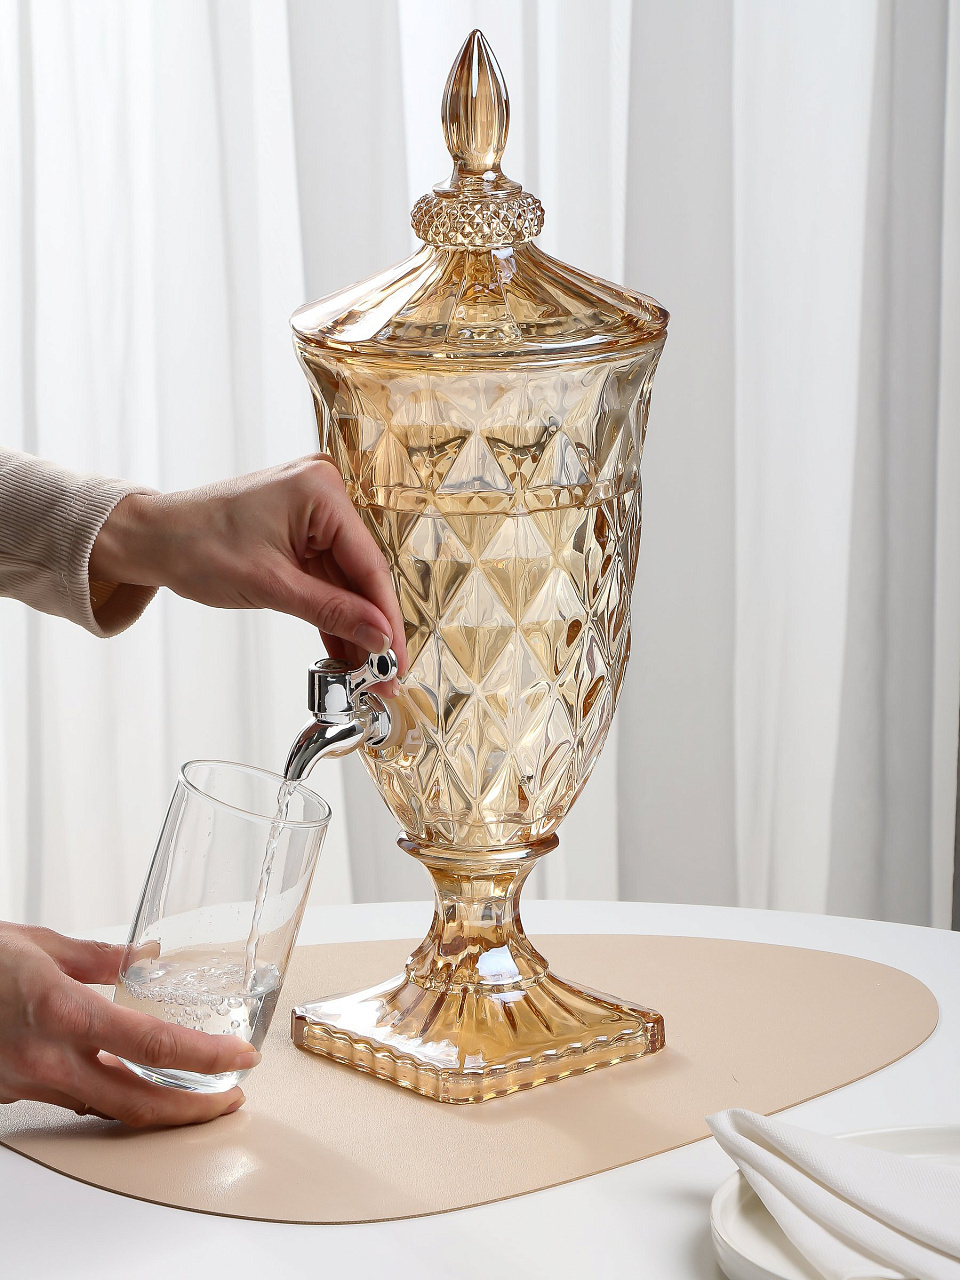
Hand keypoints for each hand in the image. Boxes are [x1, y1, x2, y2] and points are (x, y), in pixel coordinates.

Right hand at [0, 922, 257, 1127]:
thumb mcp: (36, 942)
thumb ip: (97, 956)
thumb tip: (147, 956)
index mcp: (60, 1012)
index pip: (152, 1047)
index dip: (205, 1060)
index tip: (241, 1061)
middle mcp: (44, 1059)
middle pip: (136, 1101)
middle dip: (191, 1108)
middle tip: (229, 1100)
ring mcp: (24, 1084)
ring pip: (103, 1107)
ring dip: (152, 1106)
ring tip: (193, 1093)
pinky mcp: (9, 1094)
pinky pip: (70, 1100)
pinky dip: (107, 1095)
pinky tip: (129, 1083)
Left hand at [90, 456, 407, 681]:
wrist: (151, 539)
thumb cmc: (195, 546)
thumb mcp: (270, 586)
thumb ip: (331, 612)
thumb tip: (378, 638)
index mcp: (320, 491)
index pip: (369, 564)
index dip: (386, 618)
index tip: (397, 659)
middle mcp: (323, 494)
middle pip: (363, 574)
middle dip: (373, 627)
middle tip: (387, 675)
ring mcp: (312, 514)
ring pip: (347, 582)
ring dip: (355, 627)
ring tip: (367, 675)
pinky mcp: (300, 534)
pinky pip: (327, 579)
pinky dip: (333, 614)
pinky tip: (347, 652)